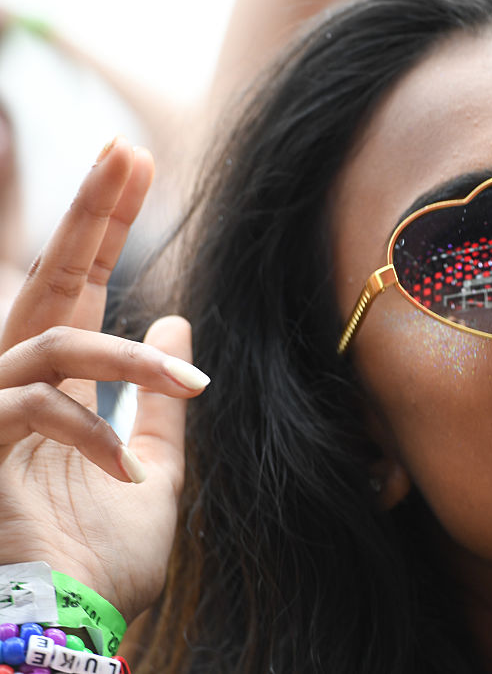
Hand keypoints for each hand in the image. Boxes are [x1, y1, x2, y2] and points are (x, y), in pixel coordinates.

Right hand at [0, 138, 207, 621]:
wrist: (55, 633)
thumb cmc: (93, 563)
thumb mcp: (149, 474)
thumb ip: (155, 404)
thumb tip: (173, 323)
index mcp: (57, 385)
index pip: (80, 287)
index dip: (104, 226)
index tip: (134, 165)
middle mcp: (14, 382)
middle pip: (50, 277)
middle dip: (91, 214)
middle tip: (128, 150)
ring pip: (52, 342)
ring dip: (129, 363)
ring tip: (191, 387)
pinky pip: (29, 409)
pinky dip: (88, 436)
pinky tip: (121, 477)